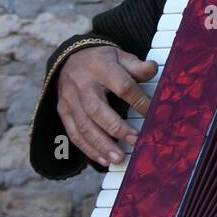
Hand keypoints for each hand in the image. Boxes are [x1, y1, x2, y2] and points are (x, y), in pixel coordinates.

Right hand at [56, 46, 157, 167]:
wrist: (71, 57)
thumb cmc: (102, 61)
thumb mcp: (120, 56)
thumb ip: (136, 66)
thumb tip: (153, 69)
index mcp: (100, 67)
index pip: (122, 86)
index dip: (138, 101)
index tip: (152, 114)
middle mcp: (82, 84)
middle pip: (97, 109)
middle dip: (116, 128)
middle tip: (135, 141)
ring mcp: (70, 99)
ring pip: (84, 126)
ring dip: (101, 145)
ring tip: (119, 158)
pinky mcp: (63, 111)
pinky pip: (74, 133)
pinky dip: (88, 149)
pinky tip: (103, 159)